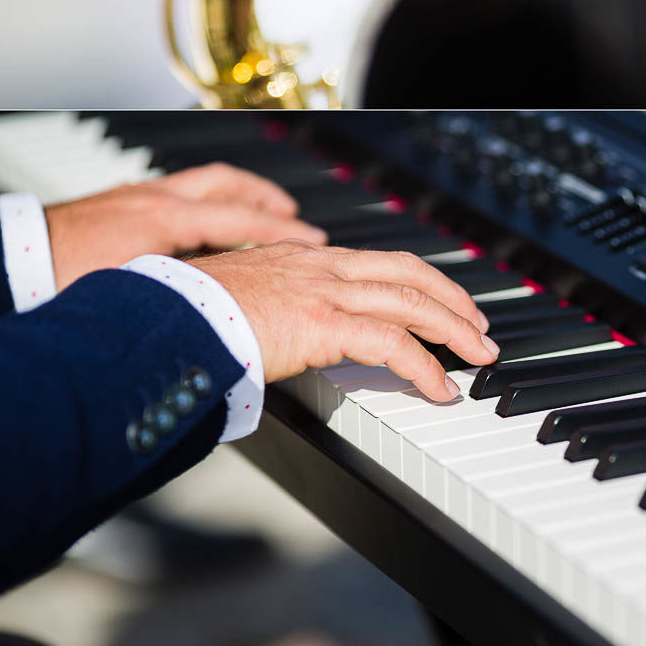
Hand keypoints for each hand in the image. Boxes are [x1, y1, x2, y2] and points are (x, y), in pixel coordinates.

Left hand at [42, 163, 326, 289]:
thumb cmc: (64, 279)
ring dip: (231, 192)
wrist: (17, 255)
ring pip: (197, 182)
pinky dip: (198, 201)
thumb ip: (182, 299)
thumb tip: (220, 321)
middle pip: (223, 184)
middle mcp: (151, 197)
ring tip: (253, 208)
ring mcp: (133, 195)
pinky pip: (173, 191)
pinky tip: (198, 223)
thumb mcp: (133, 295)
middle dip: (262, 197)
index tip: (309, 237)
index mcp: (162, 218)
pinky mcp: (116, 201)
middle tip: (291, 212)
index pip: (237, 217)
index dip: (279, 229)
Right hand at [188, 241, 496, 400]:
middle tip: (477, 327)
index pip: (374, 260)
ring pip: (411, 301)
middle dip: (451, 299)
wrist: (168, 316)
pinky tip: (440, 390)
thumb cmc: (187, 314)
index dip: (415, 278)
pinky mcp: (324, 323)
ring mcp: (322, 290)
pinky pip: (393, 344)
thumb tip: (271, 341)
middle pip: (406, 270)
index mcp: (298, 256)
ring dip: (453, 329)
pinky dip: (424, 368)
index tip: (436, 299)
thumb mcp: (234, 302)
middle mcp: (317, 264)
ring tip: (477, 356)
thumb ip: (263, 312)